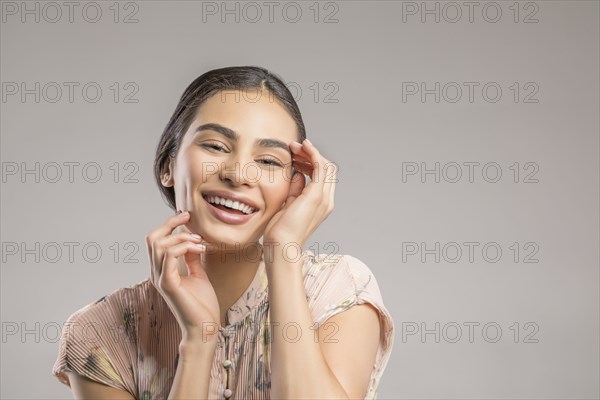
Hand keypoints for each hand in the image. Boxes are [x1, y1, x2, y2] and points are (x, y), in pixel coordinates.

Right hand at [145, 212, 219, 340]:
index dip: (169, 223)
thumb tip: (192, 240)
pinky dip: (184, 247)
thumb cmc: (202, 304)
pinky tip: (199, 249)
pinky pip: (169, 256)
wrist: (204, 327)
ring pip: (159, 244)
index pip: (156, 239)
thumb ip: (192, 258)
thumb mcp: (198, 274)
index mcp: (162, 270)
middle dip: (171, 223)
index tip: (187, 215)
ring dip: (182, 236)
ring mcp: (161, 279)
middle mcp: (157, 273)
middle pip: (152, 238)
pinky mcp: (168, 285)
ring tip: (199, 241)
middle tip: (189, 218)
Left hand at [263, 139, 337, 247]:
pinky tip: (304, 147)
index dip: (310, 162)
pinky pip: (321, 167)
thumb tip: (298, 174)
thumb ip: (296, 190)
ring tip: (295, 147)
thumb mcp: (289, 205)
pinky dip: (314, 154)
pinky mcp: (316, 195)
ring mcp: (323, 198)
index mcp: (321, 204)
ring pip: (326, 165)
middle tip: (294, 148)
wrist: (281, 246)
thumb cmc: (280, 231)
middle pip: (327, 168)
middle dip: (311, 154)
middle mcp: (326, 200)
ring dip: (311, 152)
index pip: (323, 175)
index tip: (295, 156)